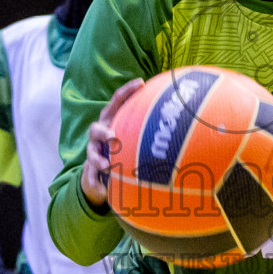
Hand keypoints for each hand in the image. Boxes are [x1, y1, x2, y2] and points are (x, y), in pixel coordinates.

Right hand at [82, 79, 143, 209]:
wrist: (104, 174)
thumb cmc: (126, 149)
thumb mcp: (135, 137)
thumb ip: (149, 128)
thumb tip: (182, 121)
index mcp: (111, 121)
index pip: (116, 102)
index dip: (127, 91)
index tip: (141, 83)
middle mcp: (100, 135)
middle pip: (96, 128)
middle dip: (103, 132)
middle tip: (114, 137)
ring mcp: (93, 152)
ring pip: (91, 152)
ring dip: (98, 158)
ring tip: (108, 166)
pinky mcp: (90, 170)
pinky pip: (90, 176)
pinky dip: (95, 182)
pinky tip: (104, 190)